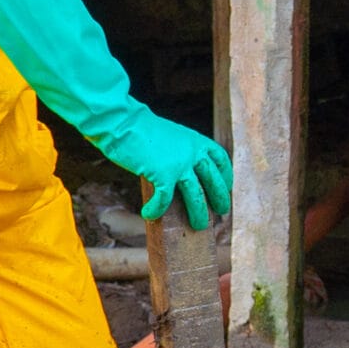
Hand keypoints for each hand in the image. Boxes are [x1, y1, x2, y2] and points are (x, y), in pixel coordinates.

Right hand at [100, 110, 232, 229]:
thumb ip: (179, 150)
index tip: (226, 186)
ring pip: (196, 195)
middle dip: (219, 198)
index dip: (226, 175)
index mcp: (195, 141)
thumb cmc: (139, 128)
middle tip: (221, 211)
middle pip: (213, 180)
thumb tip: (179, 171)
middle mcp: (192, 152)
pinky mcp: (163, 175)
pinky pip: (164, 199)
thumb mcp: (170, 136)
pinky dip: (156, 209)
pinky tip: (149, 214)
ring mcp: (179, 164)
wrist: (122, 121)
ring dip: (198, 213)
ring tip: (198, 226)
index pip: (220, 159)